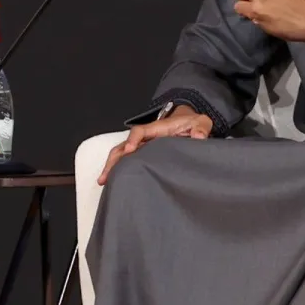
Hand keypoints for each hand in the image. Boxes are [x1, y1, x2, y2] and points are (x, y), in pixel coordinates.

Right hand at [97, 105, 212, 184]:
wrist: (188, 124)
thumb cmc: (193, 124)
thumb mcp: (201, 122)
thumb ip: (201, 127)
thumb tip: (198, 136)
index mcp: (158, 129)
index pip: (141, 131)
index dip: (134, 140)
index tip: (130, 151)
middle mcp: (146, 137)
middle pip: (125, 144)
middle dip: (115, 158)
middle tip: (107, 174)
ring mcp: (143, 146)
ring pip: (122, 153)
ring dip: (112, 165)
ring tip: (103, 181)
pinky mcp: (144, 154)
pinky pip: (127, 160)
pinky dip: (118, 169)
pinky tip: (112, 182)